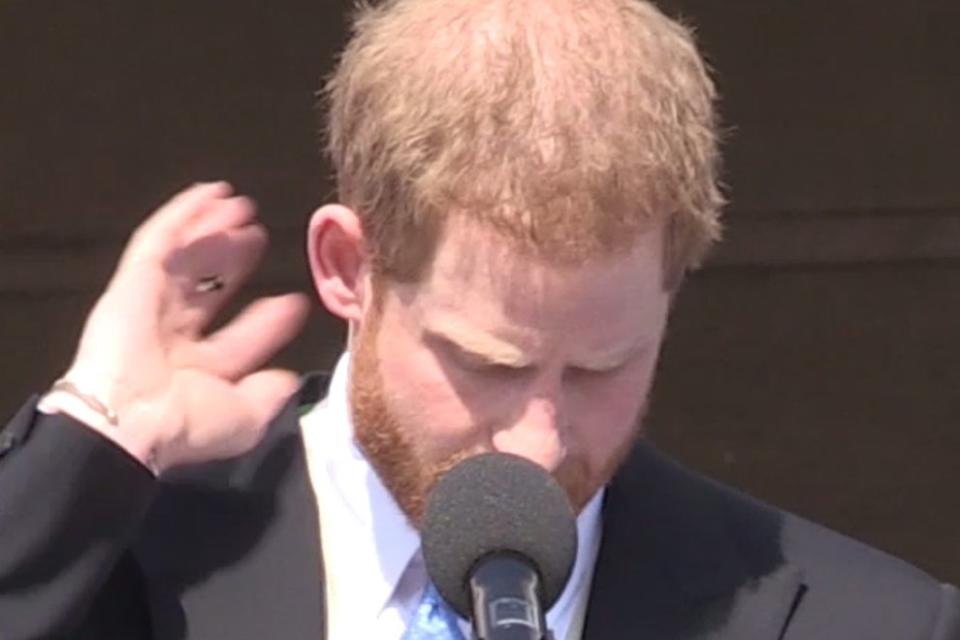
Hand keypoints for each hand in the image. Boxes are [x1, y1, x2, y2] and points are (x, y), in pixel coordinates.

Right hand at [54, 183, 308, 471]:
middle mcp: (172, 337)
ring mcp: (151, 305)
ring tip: (242, 206)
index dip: (267, 321)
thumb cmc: (186, 423)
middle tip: (258, 236)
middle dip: (233, 261)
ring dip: (213, 230)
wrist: (130, 417)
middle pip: (209, 288)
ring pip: (187, 257)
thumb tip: (290, 379)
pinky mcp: (134, 280)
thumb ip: (269, 396)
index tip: (296, 303)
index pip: (237, 338)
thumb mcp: (245, 419)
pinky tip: (210, 192)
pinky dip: (183, 214)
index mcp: (196, 371)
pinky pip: (159, 239)